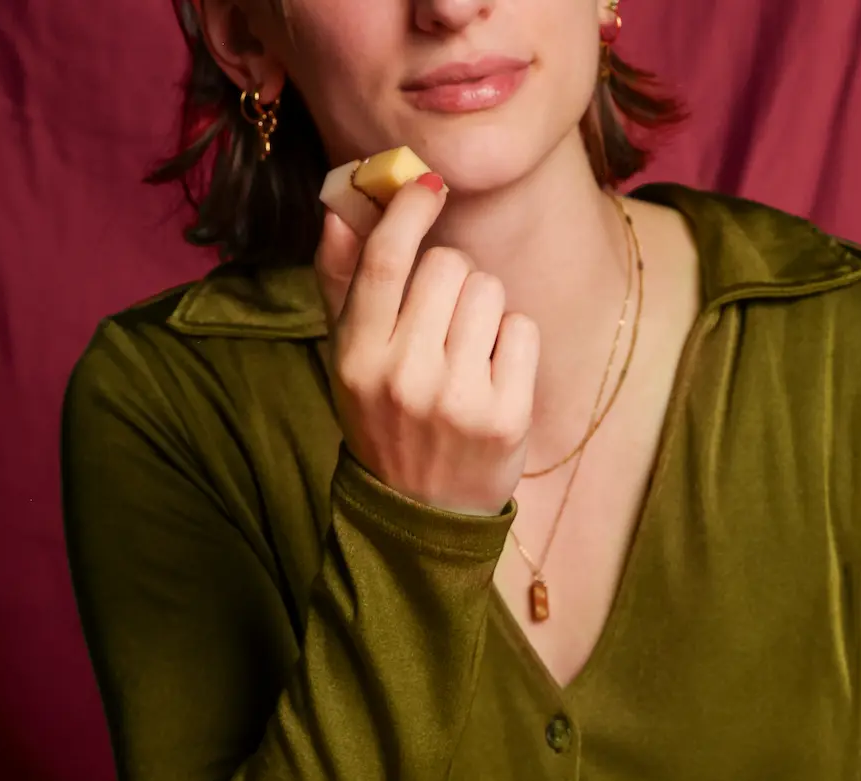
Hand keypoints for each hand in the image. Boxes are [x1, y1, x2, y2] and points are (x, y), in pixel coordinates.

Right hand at [315, 179, 538, 514]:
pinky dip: (514, 345)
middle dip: (455, 277)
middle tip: (447, 318)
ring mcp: (458, 399)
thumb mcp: (349, 359)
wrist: (421, 514)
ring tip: (469, 352)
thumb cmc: (386, 421)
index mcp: (359, 359)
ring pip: (490, 291)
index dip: (411, 209)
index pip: (387, 261)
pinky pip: (522, 330)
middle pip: (450, 265)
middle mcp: (405, 377)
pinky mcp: (506, 416)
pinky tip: (494, 377)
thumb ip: (340, 283)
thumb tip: (337, 209)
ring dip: (486, 309)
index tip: (428, 187)